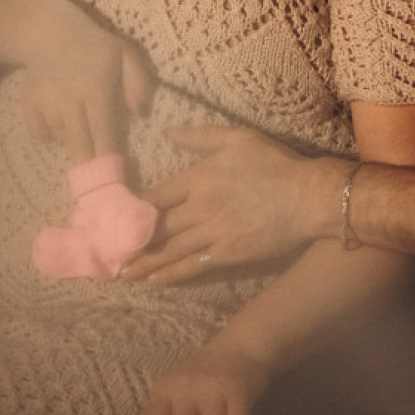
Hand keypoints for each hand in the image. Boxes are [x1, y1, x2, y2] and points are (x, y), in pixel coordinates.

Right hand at [19, 27, 152, 164]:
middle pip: (81, 145)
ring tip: (80, 127)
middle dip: (90, 165)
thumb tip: (142, 114)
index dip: (110, 158)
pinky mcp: (28, 105)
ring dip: (73, 140)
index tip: (116, 177)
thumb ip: (139, 83)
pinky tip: (57, 117)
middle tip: (97, 180)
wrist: (49, 32)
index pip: (105, 133)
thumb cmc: (94, 46)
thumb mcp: (125, 55)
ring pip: (62, 139)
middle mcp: (69, 100)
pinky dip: (49, 133)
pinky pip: (40, 134)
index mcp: (96, 89)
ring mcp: (46, 104)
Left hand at [120, 126, 344, 283]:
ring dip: (144, 263)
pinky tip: (155, 281)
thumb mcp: (237, 138)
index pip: (156, 195)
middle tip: (108, 253)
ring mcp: (213, 233)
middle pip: (158, 227)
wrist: (307, 197)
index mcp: (199, 177)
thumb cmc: (274, 163)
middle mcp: (200, 207)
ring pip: (170, 250)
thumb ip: (200, 136)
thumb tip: (168, 132)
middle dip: (131, 241)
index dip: (133, 208)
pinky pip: (193, 266)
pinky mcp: (228, 254)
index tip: (113, 217)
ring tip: (122, 274)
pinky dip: (172, 275)